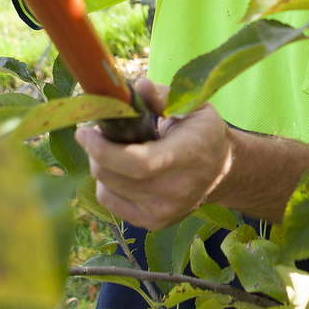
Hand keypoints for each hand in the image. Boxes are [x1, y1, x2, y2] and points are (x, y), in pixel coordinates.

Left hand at [75, 79, 231, 229]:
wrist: (223, 171)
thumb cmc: (203, 132)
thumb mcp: (192, 106)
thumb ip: (163, 95)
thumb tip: (137, 86)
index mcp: (188, 155)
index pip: (138, 163)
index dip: (104, 149)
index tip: (85, 131)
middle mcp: (176, 189)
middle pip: (115, 176)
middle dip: (95, 152)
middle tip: (96, 133)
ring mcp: (164, 211)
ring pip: (107, 188)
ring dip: (100, 165)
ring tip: (113, 149)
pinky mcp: (153, 223)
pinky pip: (109, 201)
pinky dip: (106, 183)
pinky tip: (119, 169)